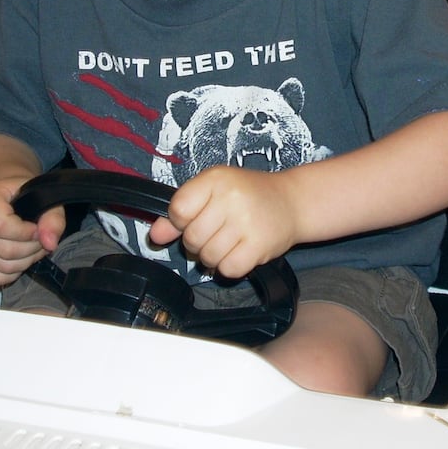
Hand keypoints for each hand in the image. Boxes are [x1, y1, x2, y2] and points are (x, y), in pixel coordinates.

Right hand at [0, 176, 66, 285]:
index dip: (24, 233)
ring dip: (24, 262)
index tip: (37, 229)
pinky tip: (22, 259)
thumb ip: (52, 217)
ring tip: (34, 249)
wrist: (6, 193)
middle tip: (41, 240)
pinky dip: (12, 273)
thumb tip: (50, 243)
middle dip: (30, 250)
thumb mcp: (44, 194)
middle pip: (2, 250)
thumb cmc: (24, 192)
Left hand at [148, 166, 298, 279]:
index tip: (196, 217)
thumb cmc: (247, 195)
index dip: (181, 221)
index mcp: (215, 179)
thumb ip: (181, 212)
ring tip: (228, 242)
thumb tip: (155, 235)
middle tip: (216, 232)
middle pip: (191, 237)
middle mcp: (231, 198)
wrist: (291, 202)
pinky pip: (227, 269)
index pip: (178, 210)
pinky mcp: (259, 246)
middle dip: (198, 242)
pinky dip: (230, 266)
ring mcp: (246, 223)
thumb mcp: (213, 192)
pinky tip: (239, 252)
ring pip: (207, 257)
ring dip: (213, 256)